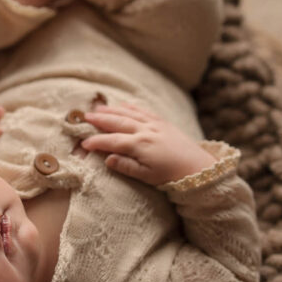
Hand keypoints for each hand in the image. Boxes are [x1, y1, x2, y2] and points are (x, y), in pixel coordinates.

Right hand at [81, 102, 215, 184]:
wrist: (197, 167)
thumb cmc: (171, 175)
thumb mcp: (147, 176)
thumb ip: (126, 167)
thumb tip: (107, 159)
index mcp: (140, 146)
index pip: (112, 141)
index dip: (96, 142)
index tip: (83, 143)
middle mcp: (146, 131)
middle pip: (118, 122)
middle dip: (100, 119)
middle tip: (85, 116)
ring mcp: (154, 124)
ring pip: (129, 114)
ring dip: (112, 110)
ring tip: (98, 108)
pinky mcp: (163, 122)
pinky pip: (143, 111)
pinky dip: (131, 107)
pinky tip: (122, 105)